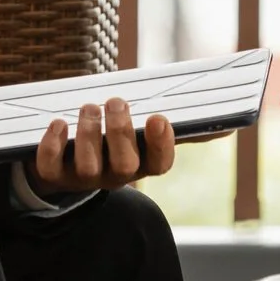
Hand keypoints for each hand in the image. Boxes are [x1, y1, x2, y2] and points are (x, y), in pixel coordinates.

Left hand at [27, 98, 177, 194]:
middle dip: (120, 131)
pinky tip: (57, 123)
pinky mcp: (54, 176)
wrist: (67, 163)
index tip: (160, 118)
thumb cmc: (116, 140)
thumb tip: (228, 127)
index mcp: (143, 164)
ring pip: (89, 167)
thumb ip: (182, 129)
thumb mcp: (147, 135)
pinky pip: (51, 167)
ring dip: (88, 134)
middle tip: (116, 101)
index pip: (161, 164)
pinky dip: (52, 145)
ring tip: (88, 107)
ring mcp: (85, 179)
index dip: (162, 144)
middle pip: (124, 165)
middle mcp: (117, 176)